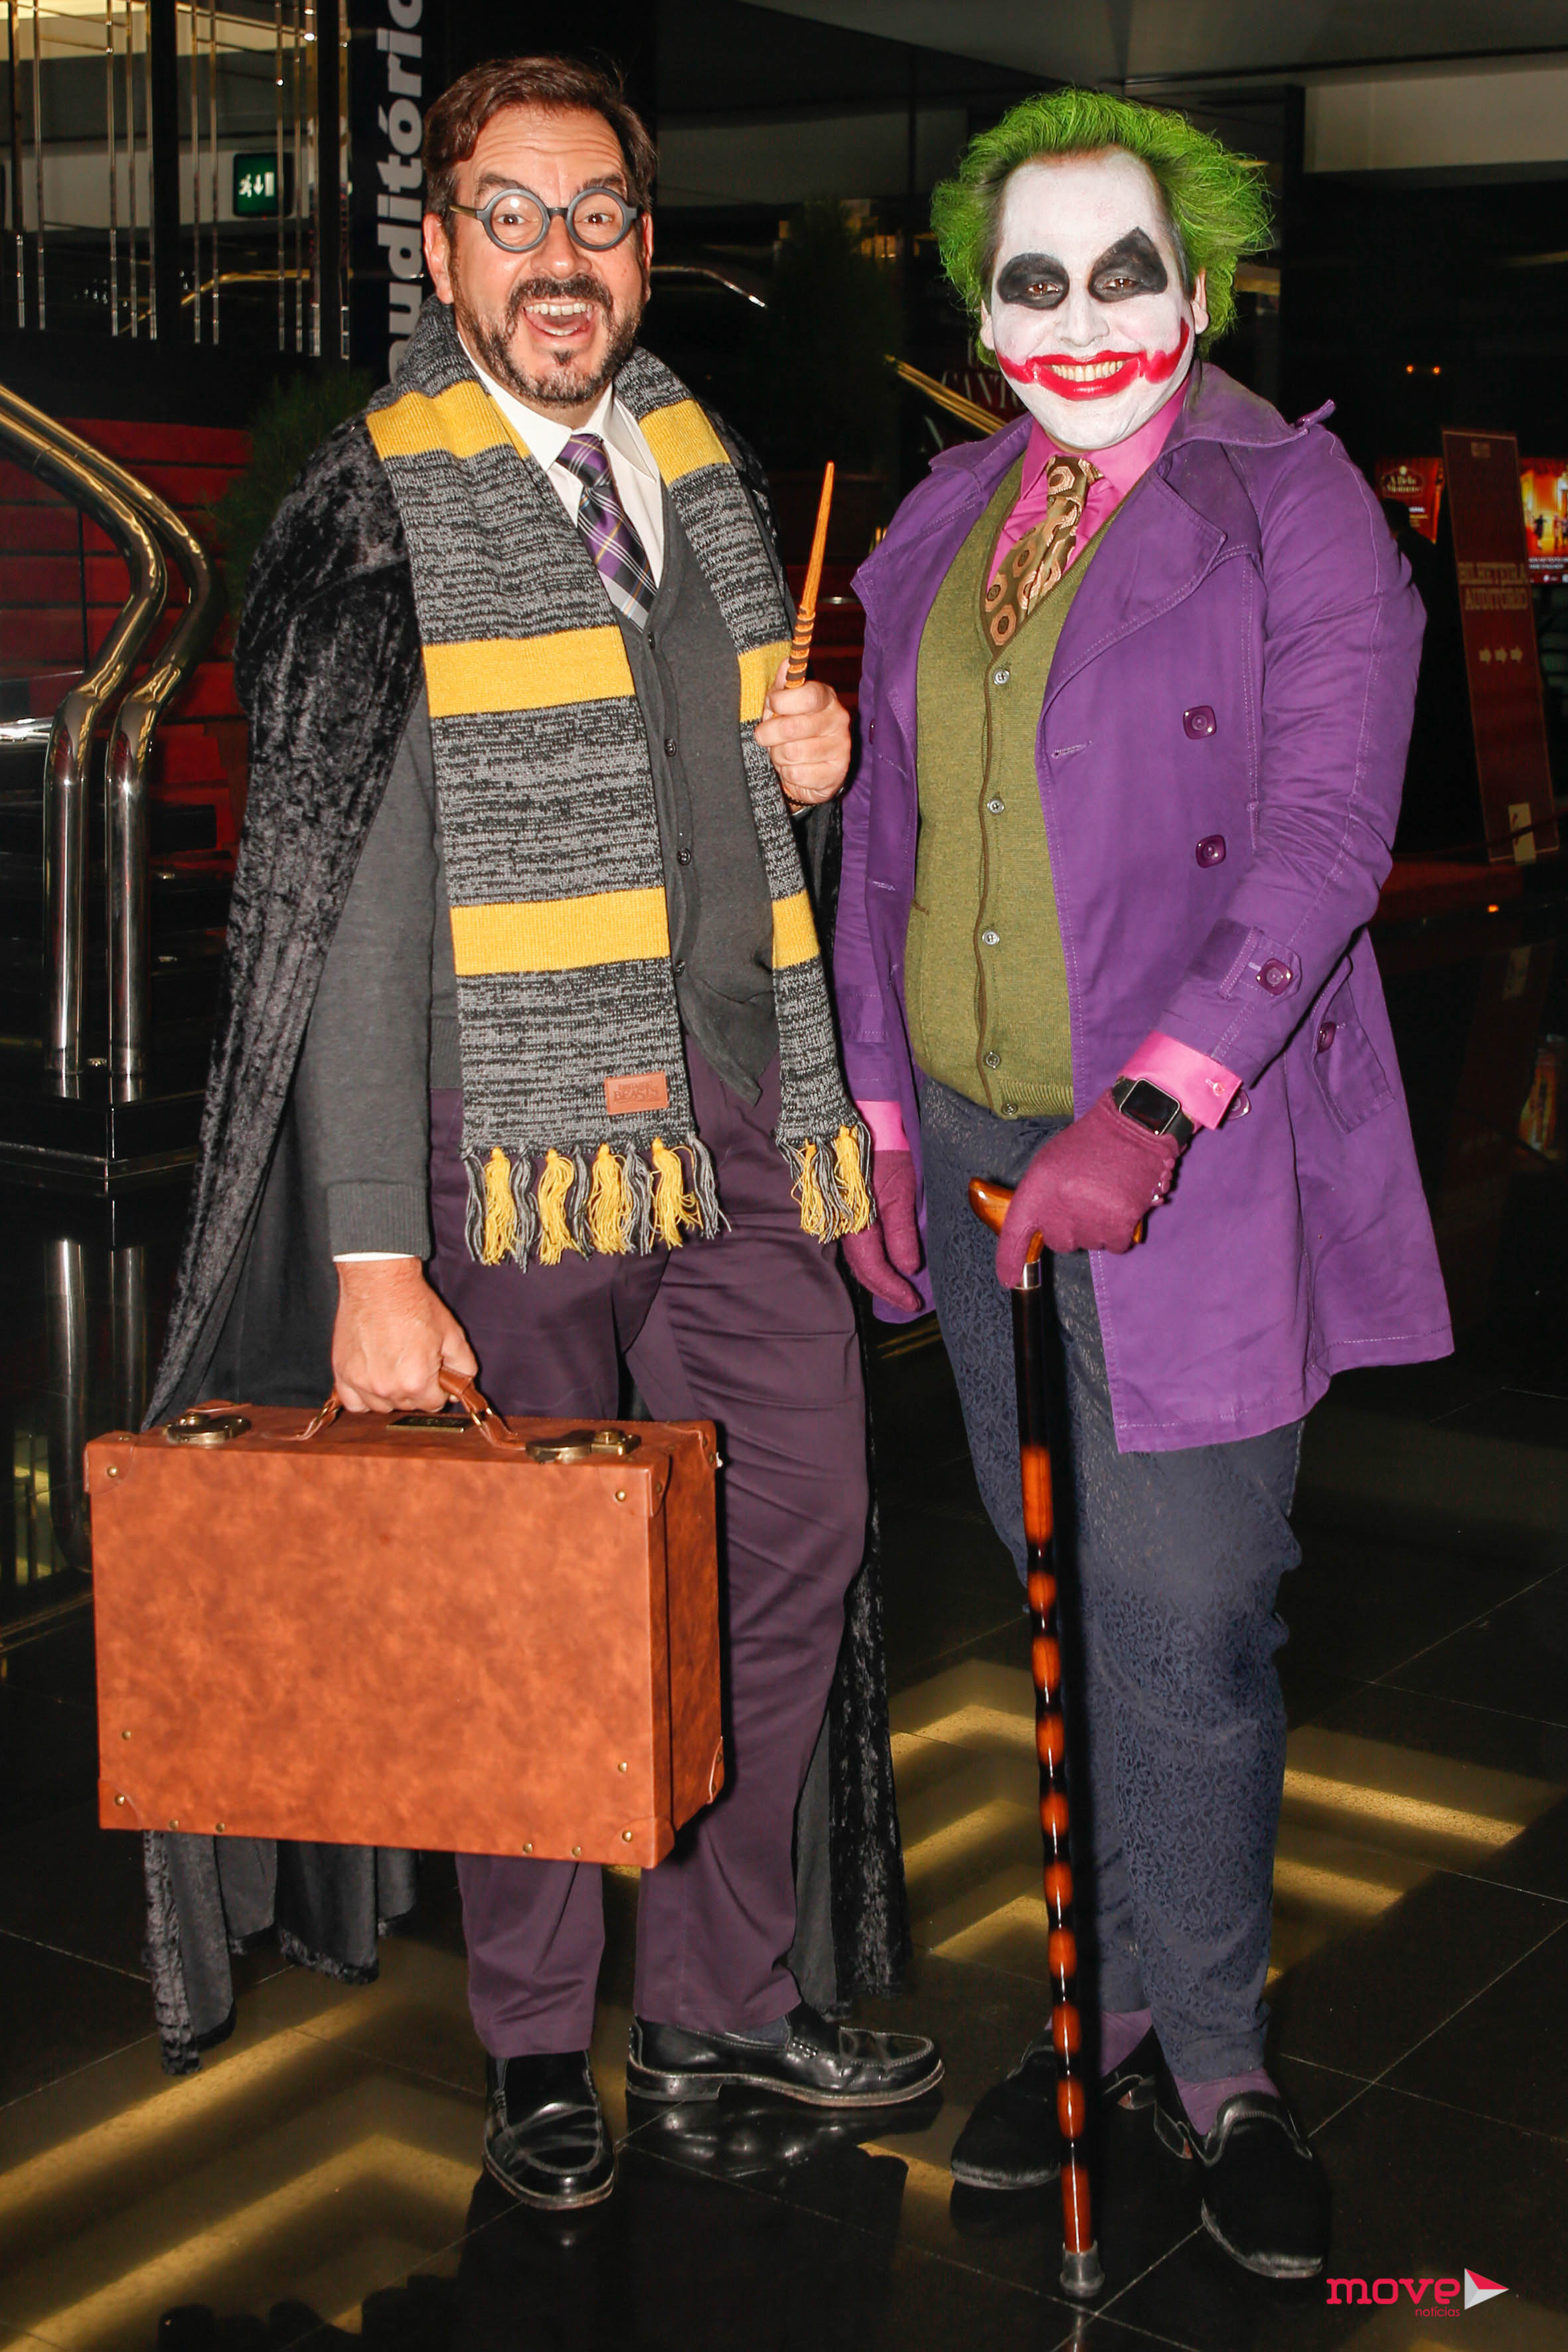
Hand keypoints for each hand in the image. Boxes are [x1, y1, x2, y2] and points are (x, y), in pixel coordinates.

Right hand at [331, 1258, 477, 1412]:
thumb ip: (464, 1365)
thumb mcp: (452, 1333)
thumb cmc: (413, 1303)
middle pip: (408, 1405)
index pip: (433, 1404)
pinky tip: (372, 1380)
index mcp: (416, 1381)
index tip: (435, 1376)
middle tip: (415, 1364)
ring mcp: (362, 1382)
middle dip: (416, 1389)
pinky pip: (353, 1402)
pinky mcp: (342, 1373)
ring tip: (394, 1369)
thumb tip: (462, 1386)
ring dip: (390, 1395)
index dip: (438, 1389)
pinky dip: (363, 1397)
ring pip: (381, 1406)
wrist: (379, 1282)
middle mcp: (387, 1387)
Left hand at [755, 658, 850, 807]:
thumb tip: (785, 663)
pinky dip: (787, 775)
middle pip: (792, 727)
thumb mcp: (785, 704)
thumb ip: (783, 685)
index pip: (806, 695)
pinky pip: (797, 775)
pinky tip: (794, 769)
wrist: (813, 769)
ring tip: (783, 754)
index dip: (781, 702)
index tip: (772, 706)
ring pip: (792, 753)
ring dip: (778, 756)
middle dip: (769, 734)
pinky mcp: (836, 773)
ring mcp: (841, 747)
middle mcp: (839, 719)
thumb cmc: (794, 731)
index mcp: (826, 697)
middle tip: (767, 736)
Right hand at [840, 1147, 922, 1311]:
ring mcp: (841, 1214)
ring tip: (899, 1286)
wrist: (860, 1116)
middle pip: (861, 1267)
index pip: (872, 1268)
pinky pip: (857, 1240)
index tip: (913, 1302)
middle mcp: (842, 1223)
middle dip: (885, 1288)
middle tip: (908, 1301)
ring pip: (858, 1255)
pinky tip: (887, 1259)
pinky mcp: (844, 1205)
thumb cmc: (883, 1148)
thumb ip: (901, 1231)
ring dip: (878, 1274)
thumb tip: (907, 1267)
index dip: (892, 1289)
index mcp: (854, 1222)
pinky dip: (873, 1256)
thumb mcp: (899, 1189)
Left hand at [996, 1091, 1178, 1285]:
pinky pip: (1115, 1245)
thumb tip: (1035, 1229)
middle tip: (1083, 1200)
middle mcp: (1059, 1208)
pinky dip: (1119, 1232)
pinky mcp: (1120, 1224)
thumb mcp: (1048, 1163)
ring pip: (1089, 1244)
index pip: (1014, 1234)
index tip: (1008, 1279)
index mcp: (1036, 1188)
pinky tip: (1121, 1205)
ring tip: (1104, 1195)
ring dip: (1096, 1228)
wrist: (1132, 1128)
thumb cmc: (1089, 1144)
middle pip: (1058, 1243)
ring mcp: (1090, 1219)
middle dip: (1069, 1228)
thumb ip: (1038, 1197)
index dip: (1009, 1261)